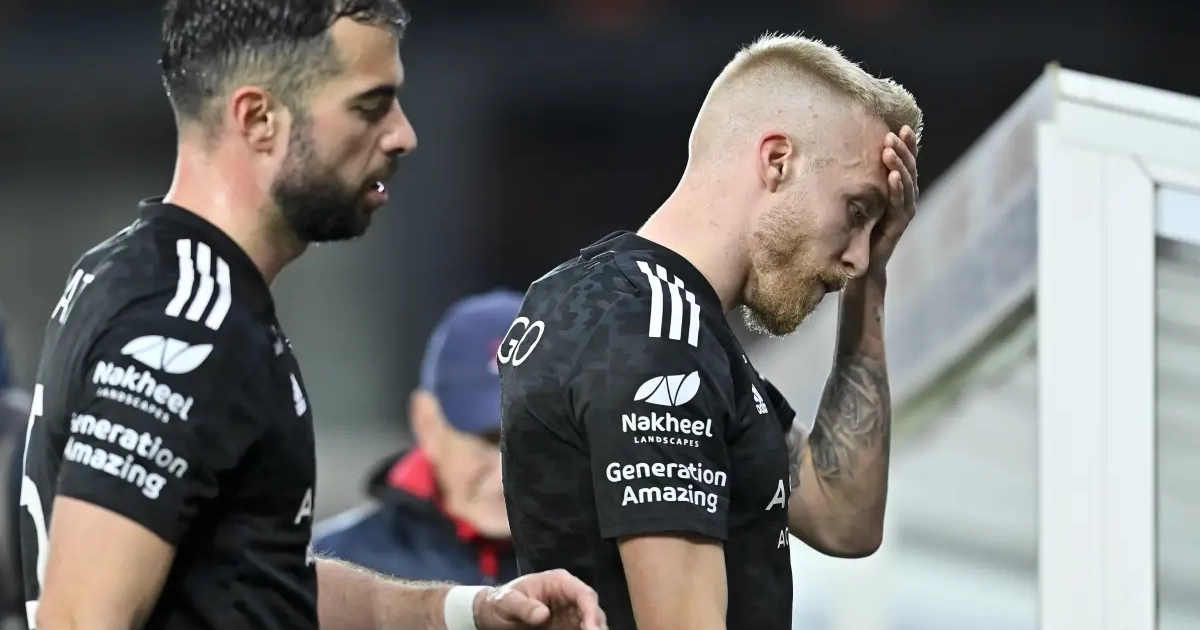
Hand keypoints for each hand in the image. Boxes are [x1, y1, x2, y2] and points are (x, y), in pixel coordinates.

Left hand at [473, 569, 606, 629]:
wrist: (492, 614)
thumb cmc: (500, 602)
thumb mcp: (507, 602)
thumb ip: (524, 607)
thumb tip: (543, 614)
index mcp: (558, 582)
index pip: (583, 594)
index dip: (591, 611)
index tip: (591, 629)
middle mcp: (569, 595)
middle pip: (592, 609)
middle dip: (596, 625)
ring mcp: (569, 611)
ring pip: (591, 621)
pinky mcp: (567, 626)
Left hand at [866, 125, 919, 277]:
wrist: (863, 262)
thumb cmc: (861, 228)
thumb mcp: (863, 199)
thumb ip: (865, 182)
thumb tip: (851, 155)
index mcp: (900, 190)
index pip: (907, 163)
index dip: (907, 146)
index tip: (903, 127)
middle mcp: (906, 198)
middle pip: (909, 169)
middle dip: (902, 150)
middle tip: (893, 134)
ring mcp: (905, 211)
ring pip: (907, 183)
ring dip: (899, 165)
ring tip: (890, 150)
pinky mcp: (899, 224)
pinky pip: (899, 203)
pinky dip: (898, 188)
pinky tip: (894, 176)